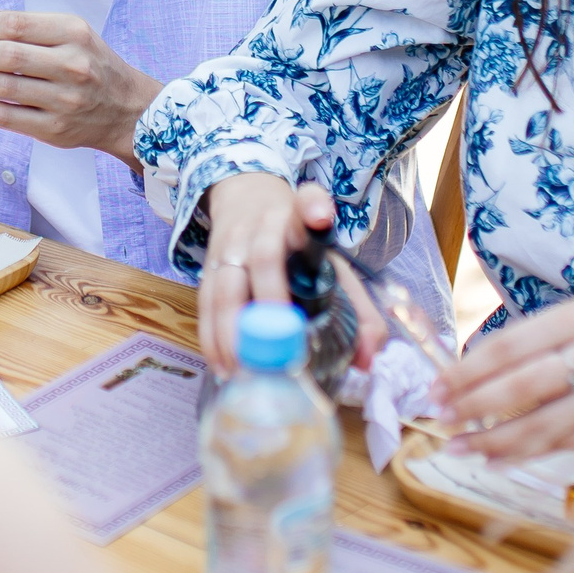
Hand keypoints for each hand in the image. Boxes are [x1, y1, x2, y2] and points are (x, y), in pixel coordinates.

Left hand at [0, 5, 161, 162]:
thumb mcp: (64, 32)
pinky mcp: (55, 129)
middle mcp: (72, 65)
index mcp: (72, 32)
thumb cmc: (89, 63)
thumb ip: (16, 20)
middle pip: (4, 55)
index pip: (12, 24)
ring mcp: (65, 100)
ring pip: (0, 87)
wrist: (126, 108)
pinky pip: (5, 117)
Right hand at [197, 176, 342, 374]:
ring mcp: (230, 247)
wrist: (247, 202)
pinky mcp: (208, 268)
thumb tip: (368, 359)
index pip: (306, 203)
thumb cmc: (298, 249)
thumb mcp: (332, 266)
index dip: (312, 207)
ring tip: (246, 370)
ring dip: (234, 332)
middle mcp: (262, 228)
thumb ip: (360, 312)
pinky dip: (213, 339)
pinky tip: (224, 367)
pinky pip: (205, 304)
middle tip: (282, 344)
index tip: (321, 216)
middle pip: (264, 258)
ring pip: (226, 286)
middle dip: (271, 298)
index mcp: (299, 222)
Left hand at [431, 299, 573, 460]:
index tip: (436, 385)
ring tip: (458, 447)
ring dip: (494, 441)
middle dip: (474, 406)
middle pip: (522, 387)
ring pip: (542, 426)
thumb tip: (469, 371)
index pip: (509, 348)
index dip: (467, 370)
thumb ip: (529, 342)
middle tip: (439, 417)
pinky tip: (496, 459)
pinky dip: (526, 455)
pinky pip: (562, 445)